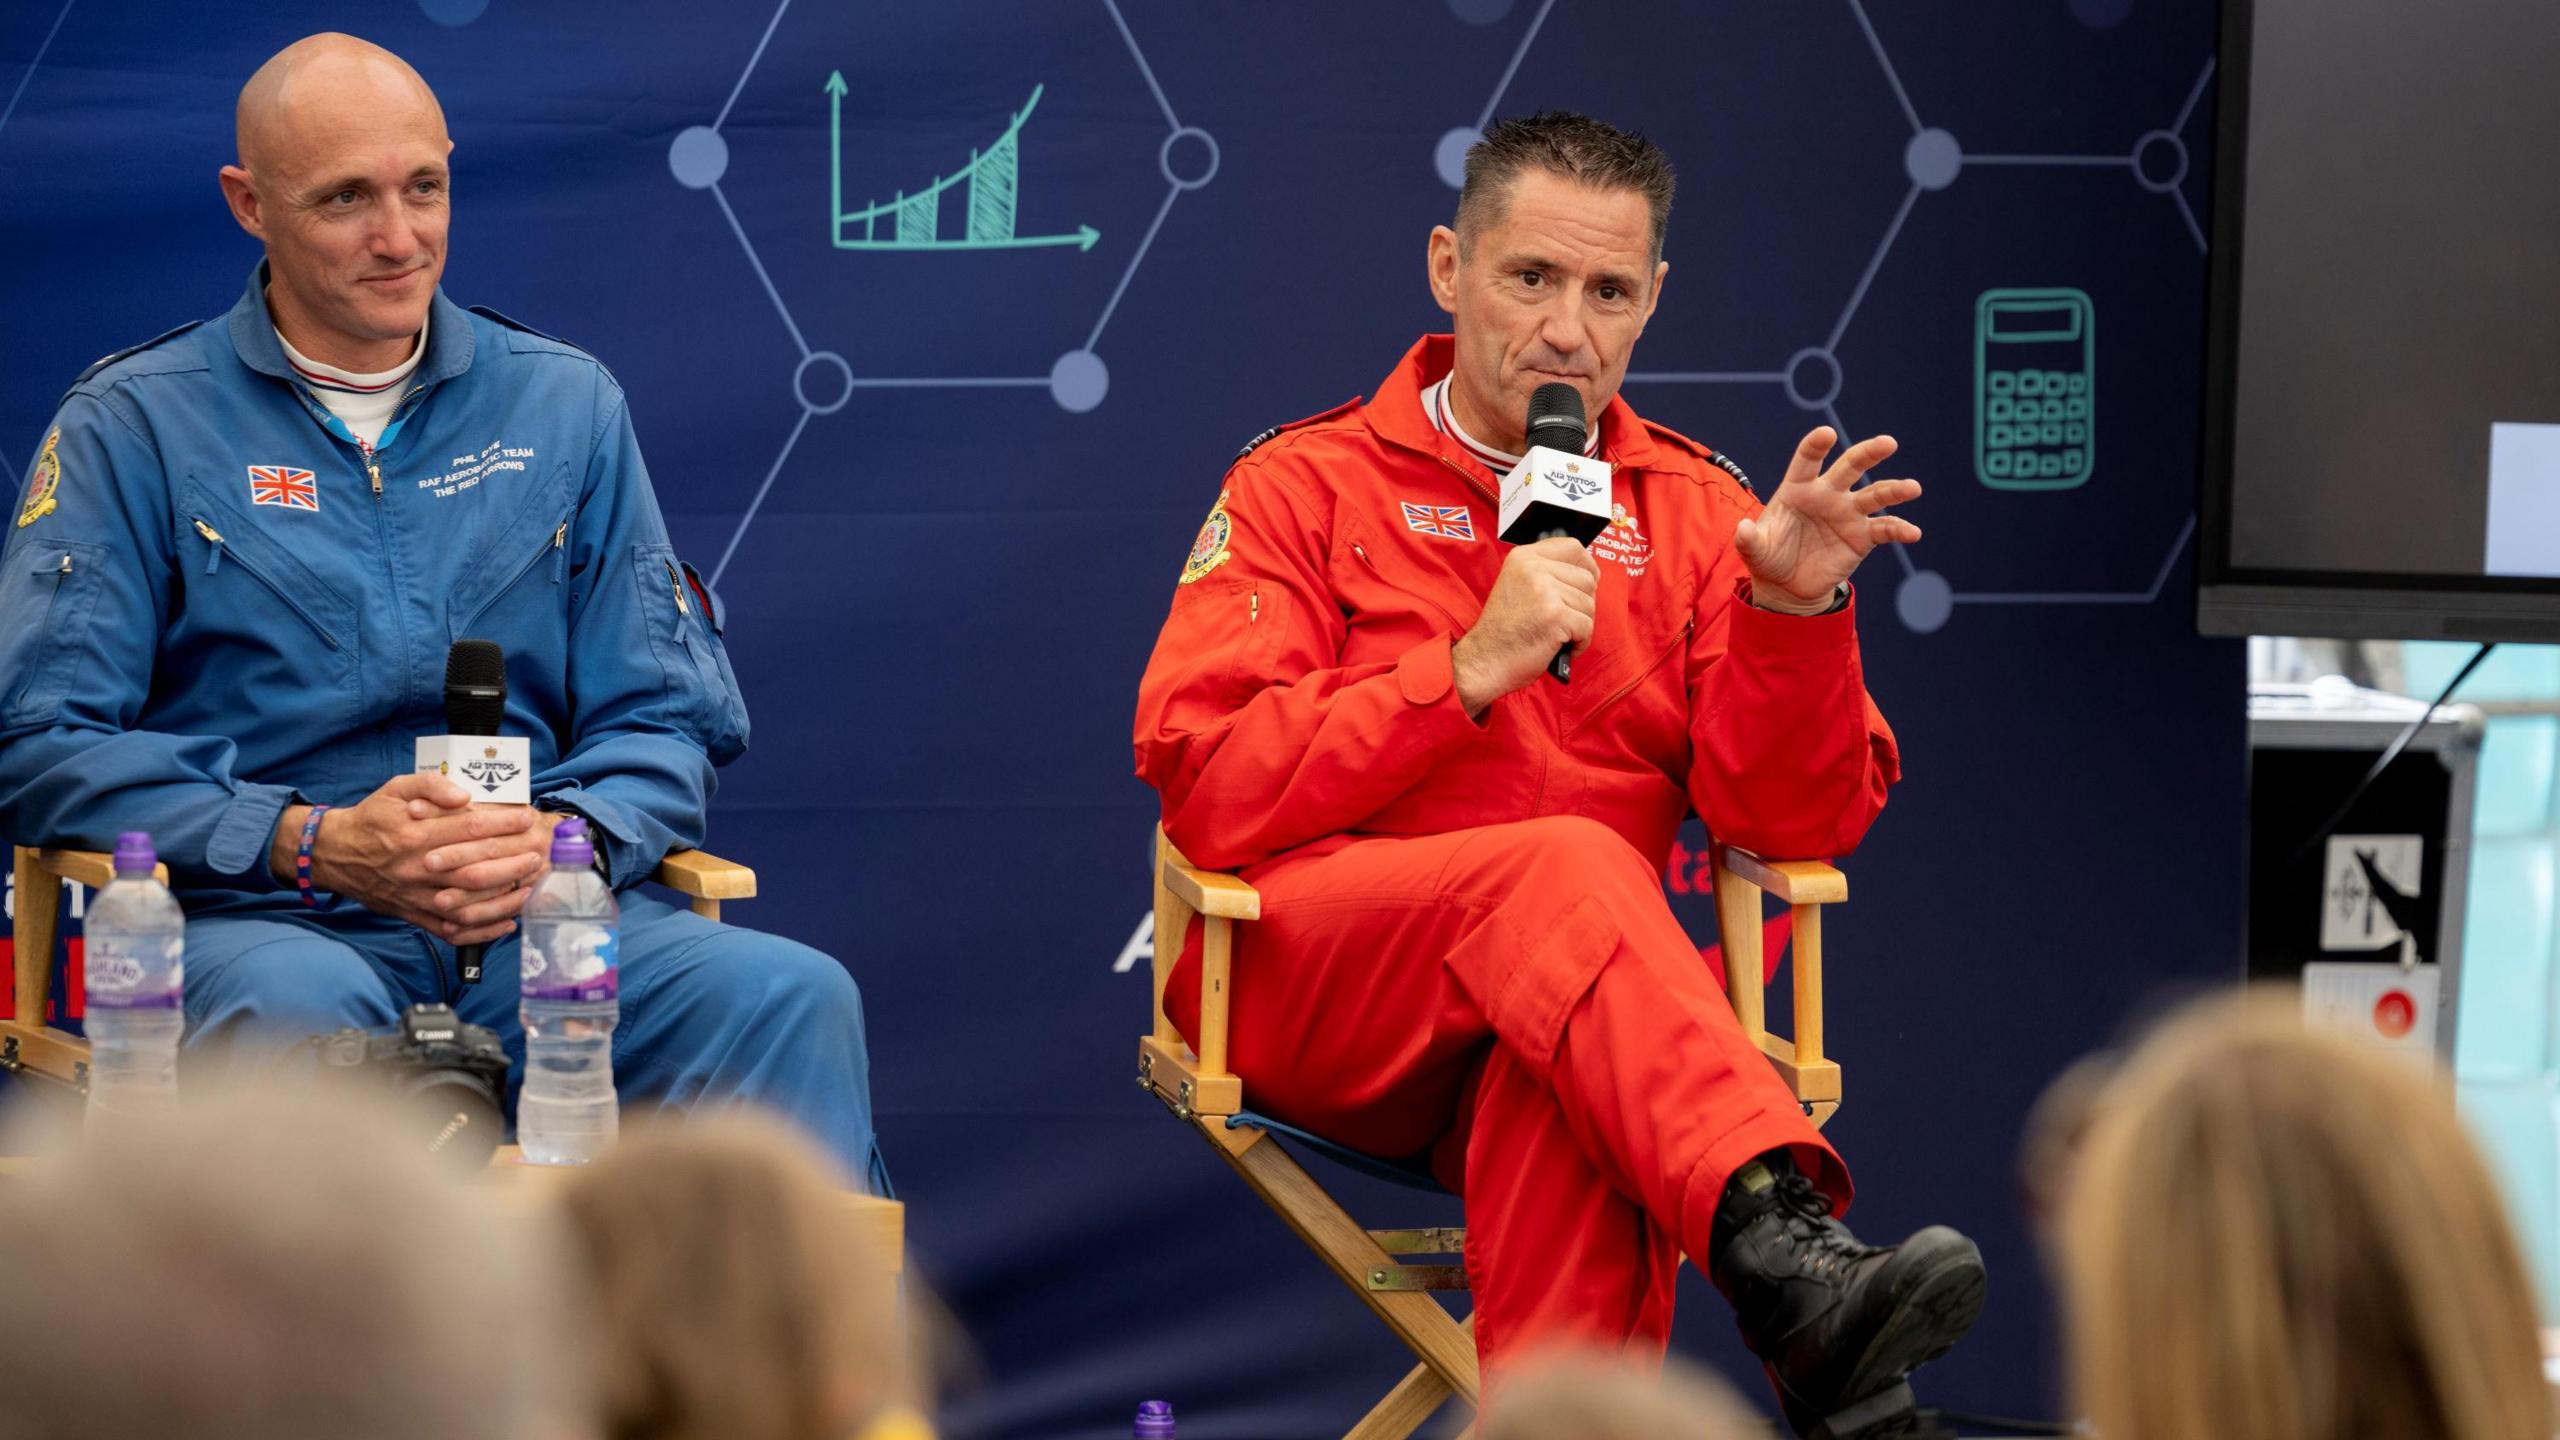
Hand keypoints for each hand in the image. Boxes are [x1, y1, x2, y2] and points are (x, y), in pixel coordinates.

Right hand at [268, 775, 551, 944]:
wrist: (335, 853)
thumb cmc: (373, 817)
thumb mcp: (396, 788)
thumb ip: (430, 785)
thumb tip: (463, 795)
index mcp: (414, 834)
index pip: (468, 829)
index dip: (502, 824)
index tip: (527, 819)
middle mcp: (417, 868)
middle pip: (474, 869)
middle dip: (512, 862)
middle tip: (539, 853)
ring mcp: (416, 896)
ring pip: (468, 903)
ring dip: (504, 898)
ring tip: (531, 885)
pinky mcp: (414, 915)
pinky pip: (451, 929)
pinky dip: (481, 931)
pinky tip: (507, 922)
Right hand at [1452, 536, 1598, 717]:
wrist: (1484, 661)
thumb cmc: (1503, 632)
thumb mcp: (1518, 586)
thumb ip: (1546, 573)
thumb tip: (1588, 572)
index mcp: (1523, 557)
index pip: (1573, 547)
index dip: (1586, 566)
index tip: (1583, 584)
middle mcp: (1533, 568)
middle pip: (1587, 578)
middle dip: (1582, 604)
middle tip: (1561, 620)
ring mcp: (1544, 591)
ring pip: (1589, 604)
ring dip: (1580, 625)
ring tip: (1557, 635)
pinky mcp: (1555, 615)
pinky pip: (1587, 626)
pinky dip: (1579, 643)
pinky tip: (1561, 647)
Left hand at [1733, 428, 1924, 608]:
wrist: (1787, 585)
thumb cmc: (1769, 556)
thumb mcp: (1754, 550)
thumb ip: (1749, 539)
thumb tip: (1744, 529)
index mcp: (1798, 488)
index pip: (1807, 460)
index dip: (1815, 446)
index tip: (1826, 435)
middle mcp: (1828, 494)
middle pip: (1851, 466)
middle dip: (1869, 453)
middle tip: (1887, 443)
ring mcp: (1848, 513)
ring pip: (1875, 495)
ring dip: (1894, 490)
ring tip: (1913, 488)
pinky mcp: (1862, 536)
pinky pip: (1885, 529)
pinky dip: (1900, 530)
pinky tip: (1913, 532)